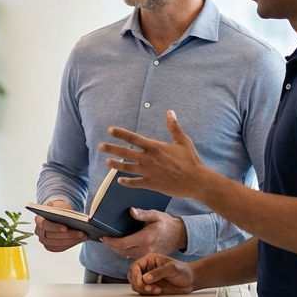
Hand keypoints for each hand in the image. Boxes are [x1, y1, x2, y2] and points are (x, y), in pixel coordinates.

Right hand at [35, 200, 88, 252]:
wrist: (57, 213)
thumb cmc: (57, 208)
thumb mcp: (58, 205)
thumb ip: (61, 210)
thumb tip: (71, 217)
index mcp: (38, 219)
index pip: (44, 225)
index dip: (55, 227)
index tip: (65, 228)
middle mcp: (39, 231)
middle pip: (53, 236)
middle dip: (69, 235)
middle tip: (82, 233)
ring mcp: (44, 240)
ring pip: (58, 243)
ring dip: (72, 240)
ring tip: (84, 236)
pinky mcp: (50, 246)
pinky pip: (61, 247)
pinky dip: (71, 244)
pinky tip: (79, 240)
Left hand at [97, 110, 211, 199]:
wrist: (196, 181)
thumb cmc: (191, 160)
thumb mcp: (183, 141)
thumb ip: (174, 127)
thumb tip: (170, 112)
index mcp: (155, 147)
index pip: (133, 138)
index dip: (120, 134)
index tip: (110, 130)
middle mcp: (149, 159)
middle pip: (126, 153)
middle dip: (111, 149)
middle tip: (100, 146)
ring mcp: (149, 172)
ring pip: (127, 168)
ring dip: (116, 165)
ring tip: (107, 162)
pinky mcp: (151, 184)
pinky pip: (135, 183)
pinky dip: (127, 182)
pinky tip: (119, 181)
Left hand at [101, 209, 186, 258]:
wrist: (179, 235)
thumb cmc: (167, 224)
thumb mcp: (156, 215)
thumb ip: (143, 214)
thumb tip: (131, 211)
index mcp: (145, 238)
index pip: (123, 243)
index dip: (110, 241)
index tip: (103, 237)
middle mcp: (145, 249)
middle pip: (121, 251)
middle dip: (111, 245)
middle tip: (105, 238)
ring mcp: (147, 255)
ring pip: (126, 255)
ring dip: (117, 249)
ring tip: (112, 241)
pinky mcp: (148, 257)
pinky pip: (132, 256)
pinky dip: (124, 251)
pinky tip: (122, 244)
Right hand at [127, 254, 195, 295]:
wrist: (190, 281)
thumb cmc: (183, 271)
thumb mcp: (172, 268)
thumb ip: (159, 272)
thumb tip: (145, 278)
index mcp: (149, 260)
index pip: (135, 266)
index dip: (135, 274)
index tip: (141, 281)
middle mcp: (146, 269)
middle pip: (132, 277)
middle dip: (139, 284)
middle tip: (150, 288)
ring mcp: (148, 280)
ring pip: (136, 286)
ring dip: (144, 290)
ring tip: (157, 290)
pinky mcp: (151, 288)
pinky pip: (142, 292)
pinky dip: (148, 294)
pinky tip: (159, 291)